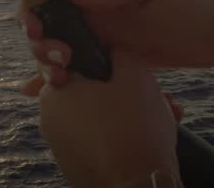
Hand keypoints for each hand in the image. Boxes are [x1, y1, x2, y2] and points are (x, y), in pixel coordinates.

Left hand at [22, 51, 181, 187]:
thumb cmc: (134, 128)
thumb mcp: (134, 75)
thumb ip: (120, 52)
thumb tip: (113, 48)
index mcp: (54, 91)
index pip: (81, 64)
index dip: (113, 67)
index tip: (134, 73)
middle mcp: (49, 117)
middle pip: (94, 92)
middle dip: (128, 93)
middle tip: (158, 98)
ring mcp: (60, 144)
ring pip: (101, 117)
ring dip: (130, 114)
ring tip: (164, 117)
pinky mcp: (74, 165)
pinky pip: (100, 140)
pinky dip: (123, 136)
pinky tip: (151, 137)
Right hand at [23, 0, 213, 68]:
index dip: (34, 7)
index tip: (38, 30)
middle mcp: (95, 7)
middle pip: (47, 22)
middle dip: (40, 42)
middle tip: (61, 63)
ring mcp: (104, 33)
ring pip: (59, 47)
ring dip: (46, 63)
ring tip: (61, 82)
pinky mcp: (115, 58)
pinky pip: (80, 66)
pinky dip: (58, 77)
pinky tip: (37, 93)